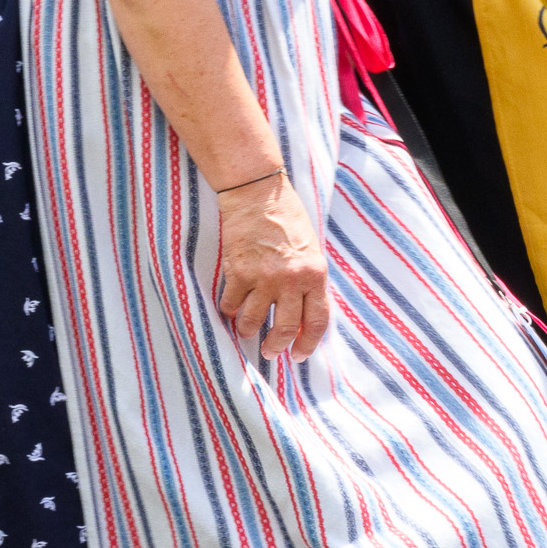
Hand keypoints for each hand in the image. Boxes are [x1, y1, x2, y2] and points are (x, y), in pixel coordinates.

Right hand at [213, 168, 331, 362]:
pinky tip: (231, 309)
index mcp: (315, 274)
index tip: (298, 355)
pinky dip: (229, 311)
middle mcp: (291, 280)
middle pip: (284, 329)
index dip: (307, 344)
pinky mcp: (238, 272)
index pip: (316, 322)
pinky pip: (231, 305)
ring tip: (246, 331)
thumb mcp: (311, 249)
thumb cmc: (287, 217)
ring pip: (252, 322)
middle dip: (275, 347)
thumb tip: (303, 314)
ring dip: (247, 331)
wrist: (257, 192)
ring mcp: (263, 277)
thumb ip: (310, 280)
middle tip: (269, 352)